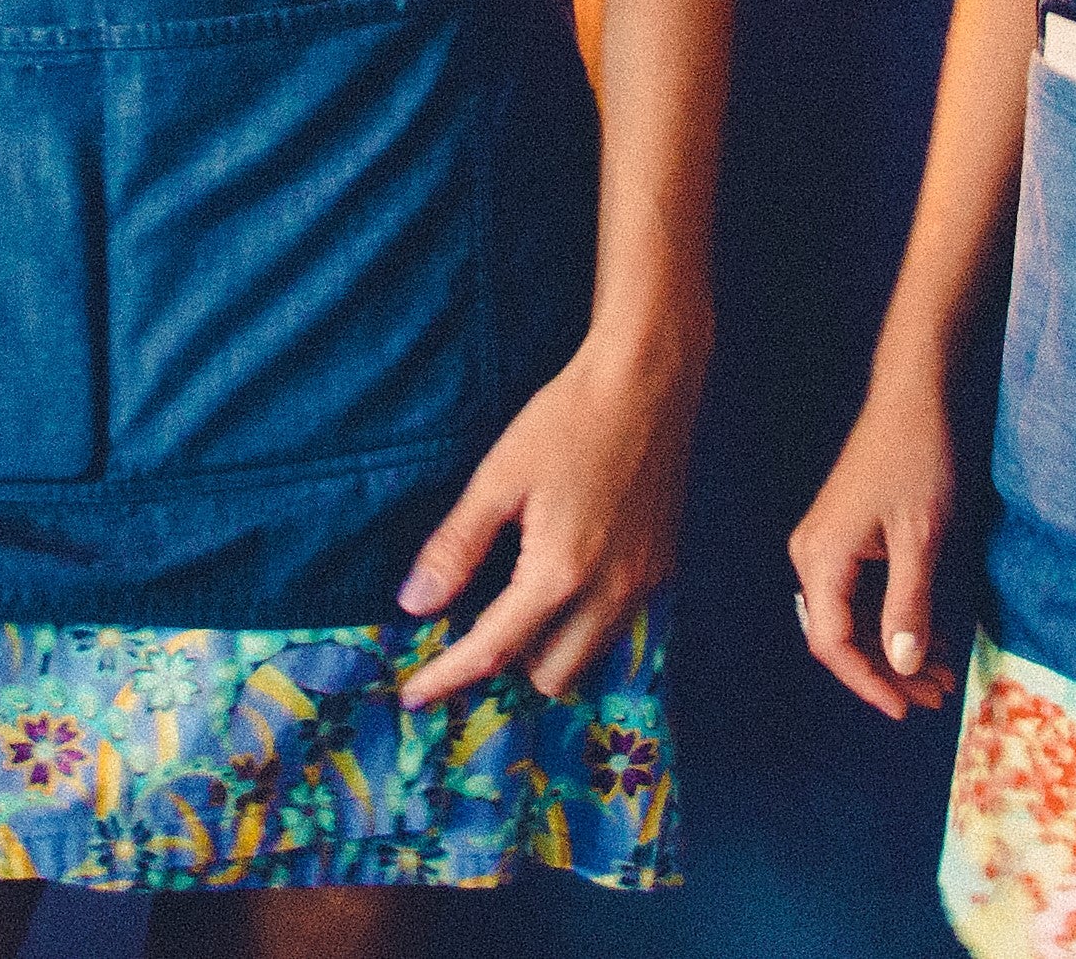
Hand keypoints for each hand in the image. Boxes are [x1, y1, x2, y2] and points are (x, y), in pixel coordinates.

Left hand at [393, 332, 701, 708]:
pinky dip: (585, 625)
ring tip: (517, 605)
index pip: (493, 652)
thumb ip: (457, 547)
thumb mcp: (499, 477)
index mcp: (561, 574)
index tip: (412, 695)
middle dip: (508, 665)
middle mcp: (610, 593)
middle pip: (550, 676)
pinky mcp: (663, 567)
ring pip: (590, 658)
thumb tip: (416, 604)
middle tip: (472, 625)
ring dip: (549, 648)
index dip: (447, 679)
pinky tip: (564, 582)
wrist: (648, 381)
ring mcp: (645, 584)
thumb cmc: (568, 420)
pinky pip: (620, 627)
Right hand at [789, 374, 959, 718]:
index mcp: (821, 557)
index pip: (833, 643)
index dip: (868, 683)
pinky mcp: (846, 539)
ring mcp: (827, 547)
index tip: (905, 710)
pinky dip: (894, 620)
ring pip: (854, 619)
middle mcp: (813, 556)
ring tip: (942, 675)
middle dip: (888, 672)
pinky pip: (862, 595)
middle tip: (938, 696)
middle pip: (841, 636)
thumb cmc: (916, 461)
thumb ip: (909, 605)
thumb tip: (901, 665)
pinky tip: (930, 637)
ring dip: (894, 650)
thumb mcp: (921, 538)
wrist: (912, 401)